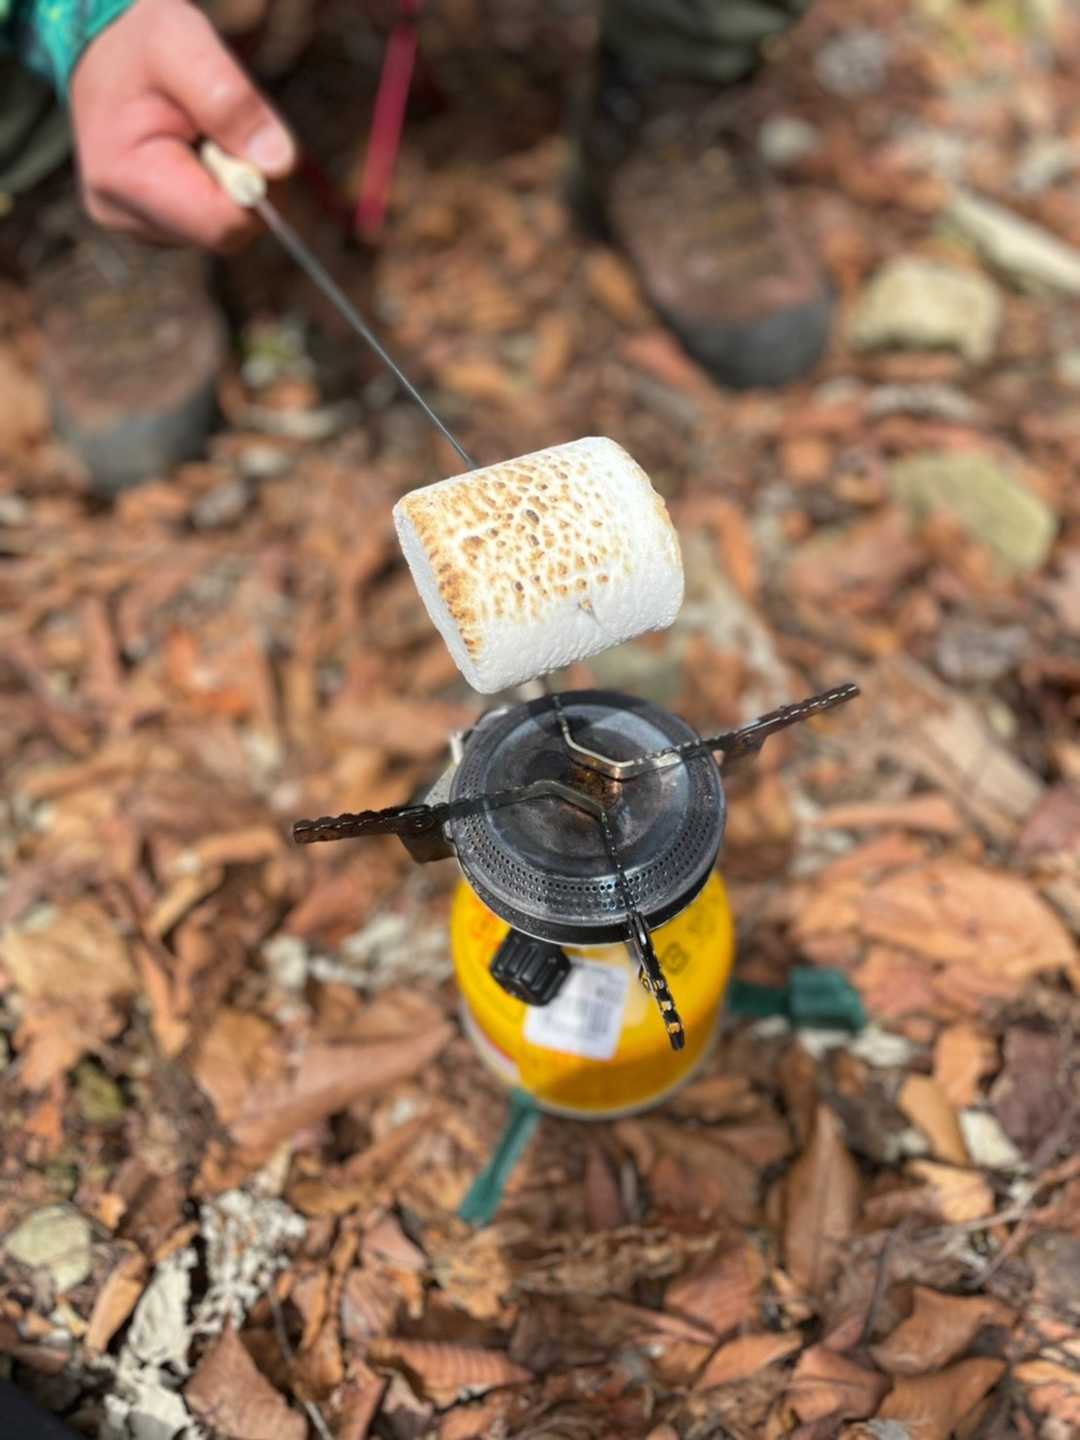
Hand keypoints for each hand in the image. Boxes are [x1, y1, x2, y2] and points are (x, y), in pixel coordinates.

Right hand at [69, 0, 295, 249]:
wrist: (100, 51)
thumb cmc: (139, 44)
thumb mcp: (182, 45)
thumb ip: (231, 102)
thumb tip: (281, 164)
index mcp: (127, 180)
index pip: (223, 224)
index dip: (257, 187)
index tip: (251, 138)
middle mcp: (126, 217)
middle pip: (228, 231)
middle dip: (246, 181)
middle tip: (225, 127)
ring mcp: (140, 227)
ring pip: (224, 226)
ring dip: (233, 181)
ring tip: (202, 132)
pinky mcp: (154, 225)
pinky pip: (210, 219)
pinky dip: (218, 186)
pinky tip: (196, 150)